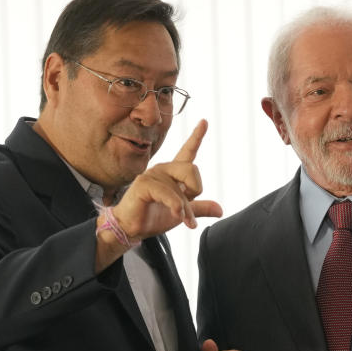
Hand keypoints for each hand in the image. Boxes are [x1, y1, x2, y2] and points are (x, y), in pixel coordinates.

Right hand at [111, 119, 222, 240]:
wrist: (131, 229)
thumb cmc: (153, 217)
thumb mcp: (183, 214)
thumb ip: (199, 209)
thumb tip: (220, 210)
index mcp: (172, 173)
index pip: (187, 151)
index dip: (196, 136)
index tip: (204, 121)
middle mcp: (163, 169)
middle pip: (192, 169)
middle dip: (196, 191)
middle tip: (189, 212)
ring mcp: (152, 175)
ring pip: (182, 186)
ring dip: (186, 209)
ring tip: (183, 221)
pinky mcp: (143, 184)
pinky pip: (168, 193)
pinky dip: (176, 206)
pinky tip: (176, 215)